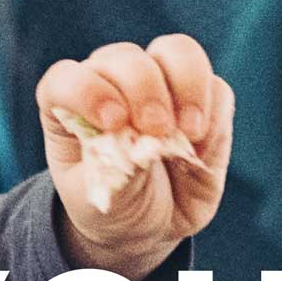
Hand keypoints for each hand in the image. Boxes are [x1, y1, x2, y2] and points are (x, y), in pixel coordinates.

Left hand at [37, 35, 233, 280]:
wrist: (151, 229)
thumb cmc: (114, 206)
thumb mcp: (99, 199)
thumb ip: (115, 167)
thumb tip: (148, 141)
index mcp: (71, 105)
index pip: (66, 79)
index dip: (87, 91)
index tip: (112, 123)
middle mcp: (113, 83)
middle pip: (126, 58)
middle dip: (144, 89)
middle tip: (156, 131)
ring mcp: (161, 84)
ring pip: (176, 51)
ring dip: (187, 85)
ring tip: (190, 132)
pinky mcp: (203, 100)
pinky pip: (215, 86)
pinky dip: (213, 112)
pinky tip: (201, 148)